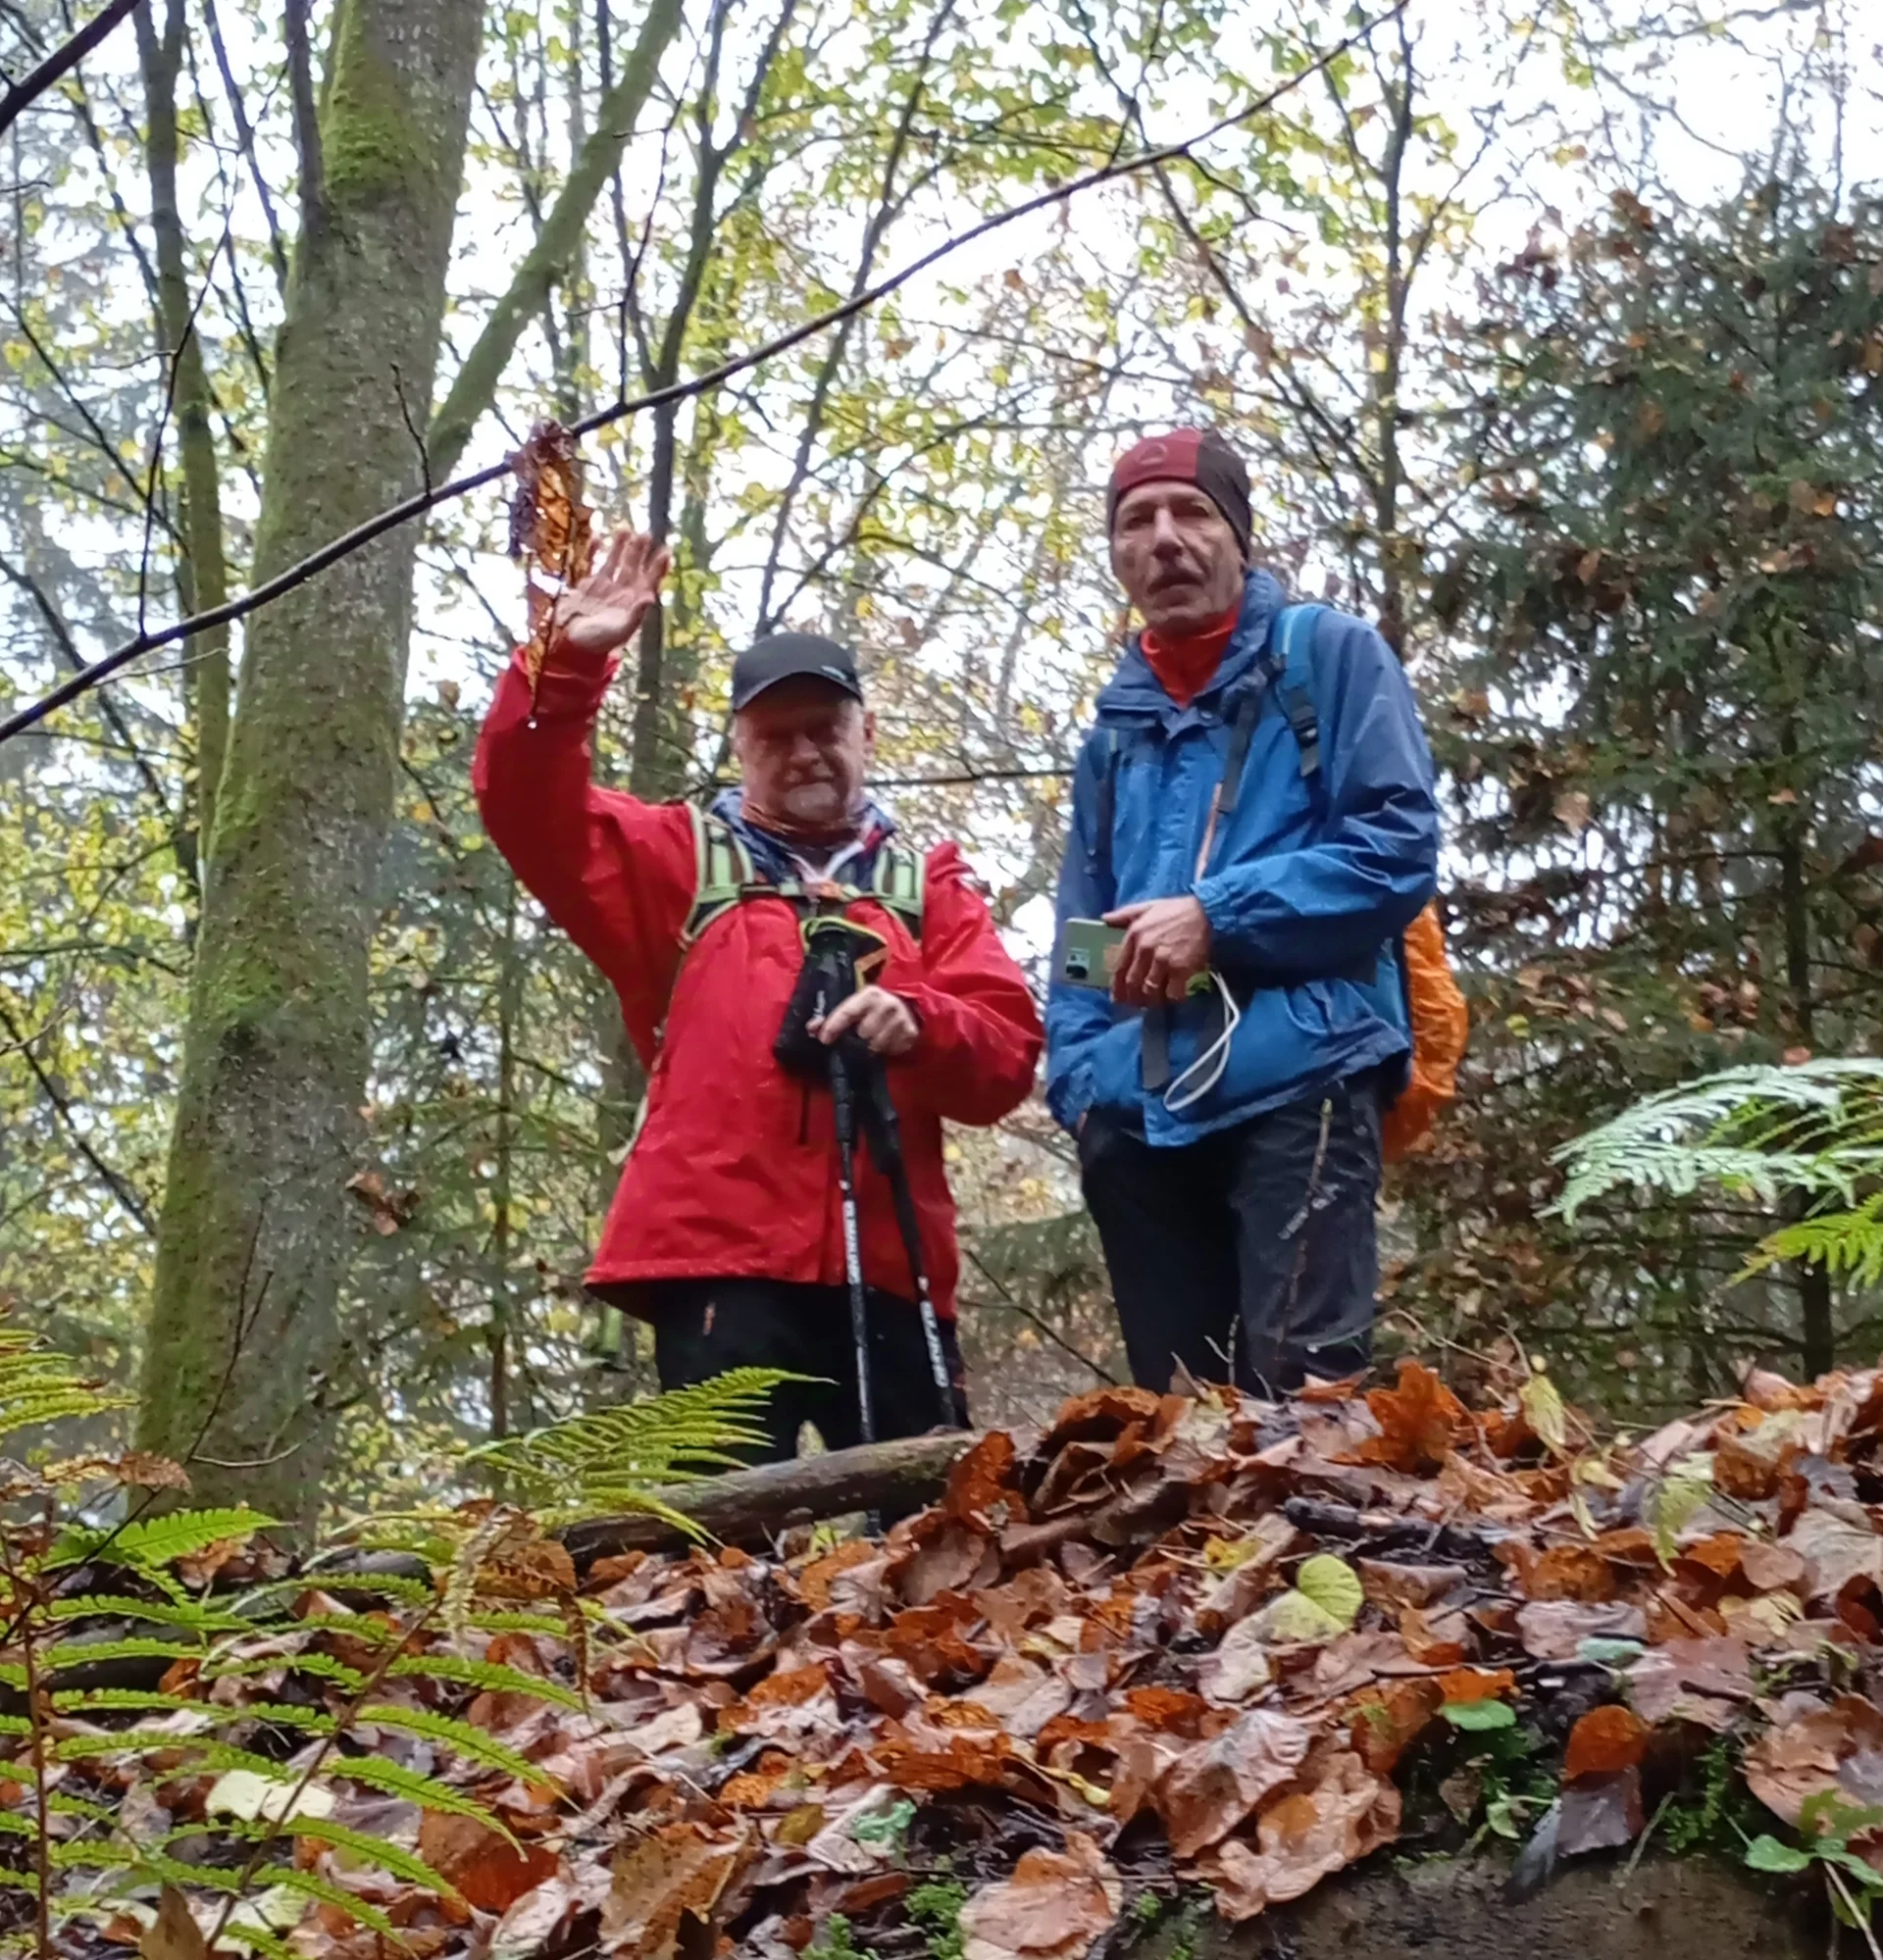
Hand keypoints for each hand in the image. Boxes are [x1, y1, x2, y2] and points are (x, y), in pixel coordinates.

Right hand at [554, 526, 670, 656]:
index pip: (649, 581)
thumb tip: (651, 597)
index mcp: (632, 603)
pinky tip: (596, 536)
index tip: (666, 552)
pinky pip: (590, 563)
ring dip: (620, 547)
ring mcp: (603, 588)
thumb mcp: (619, 631)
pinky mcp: (585, 585)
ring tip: (625, 529)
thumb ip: (635, 614)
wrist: (570, 645)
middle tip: (646, 533)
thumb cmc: (597, 642)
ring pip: (614, 562)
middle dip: (639, 551)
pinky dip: (593, 551)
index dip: (658, 567)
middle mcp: (620, 593)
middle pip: (633, 567)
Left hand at [813, 986, 920, 1058]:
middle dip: (858, 1037)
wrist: (909, 1005)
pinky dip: (886, 1049)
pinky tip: (887, 1041)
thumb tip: (811, 1028)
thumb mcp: (855, 1006)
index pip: (848, 1012)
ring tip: (873, 1039)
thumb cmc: (874, 1008)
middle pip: (863, 1033)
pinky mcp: (910, 1034)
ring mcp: (901, 1020)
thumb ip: (831, 1017)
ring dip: (872, 1046)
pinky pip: (891, 1051)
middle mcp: (887, 1005)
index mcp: (870, 994)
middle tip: (860, 1035)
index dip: (834, 1026)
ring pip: (876, 1045)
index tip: (824, 1040)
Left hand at [1105, 895, 1211, 1005]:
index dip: (1117, 987)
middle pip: (1132, 983)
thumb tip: (1104, 919)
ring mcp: (1163, 961)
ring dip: (1151, 1001)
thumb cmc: (1176, 910)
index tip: (1117, 997)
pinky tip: (1174, 997)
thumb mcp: (1147, 906)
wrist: (1207, 912)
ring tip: (1154, 1003)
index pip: (1119, 967)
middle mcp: (1145, 949)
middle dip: (1133, 998)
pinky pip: (1172, 993)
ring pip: (1150, 991)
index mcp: (1134, 935)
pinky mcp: (1181, 969)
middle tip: (1137, 1004)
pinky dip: (1172, 999)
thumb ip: (1124, 914)